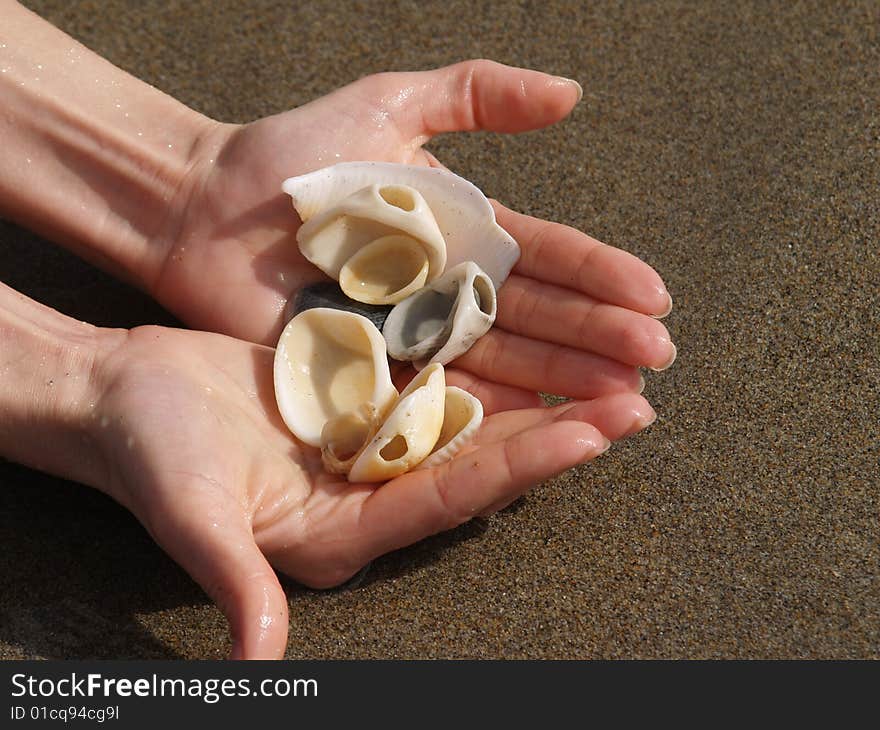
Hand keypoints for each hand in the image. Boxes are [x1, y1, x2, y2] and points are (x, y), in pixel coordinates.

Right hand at [90, 324, 655, 657]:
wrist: (120, 393)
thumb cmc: (145, 453)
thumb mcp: (189, 513)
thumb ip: (232, 579)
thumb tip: (256, 668)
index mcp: (341, 532)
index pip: (449, 499)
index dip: (520, 467)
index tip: (589, 435)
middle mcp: (366, 493)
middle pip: (478, 463)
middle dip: (556, 435)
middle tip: (635, 402)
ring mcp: (367, 446)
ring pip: (469, 421)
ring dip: (537, 398)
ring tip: (609, 374)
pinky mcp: (358, 400)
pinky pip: (434, 382)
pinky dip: (484, 363)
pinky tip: (532, 341)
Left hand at [155, 60, 674, 411]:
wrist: (205, 207)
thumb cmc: (293, 154)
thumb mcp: (390, 103)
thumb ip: (477, 95)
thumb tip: (573, 94)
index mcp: (465, 234)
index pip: (547, 259)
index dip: (601, 278)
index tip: (655, 299)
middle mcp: (450, 291)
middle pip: (537, 319)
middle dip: (598, 339)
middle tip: (654, 362)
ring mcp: (415, 336)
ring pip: (500, 364)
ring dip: (561, 384)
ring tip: (620, 401)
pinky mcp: (374, 372)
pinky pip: (437, 395)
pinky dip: (487, 413)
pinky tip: (538, 426)